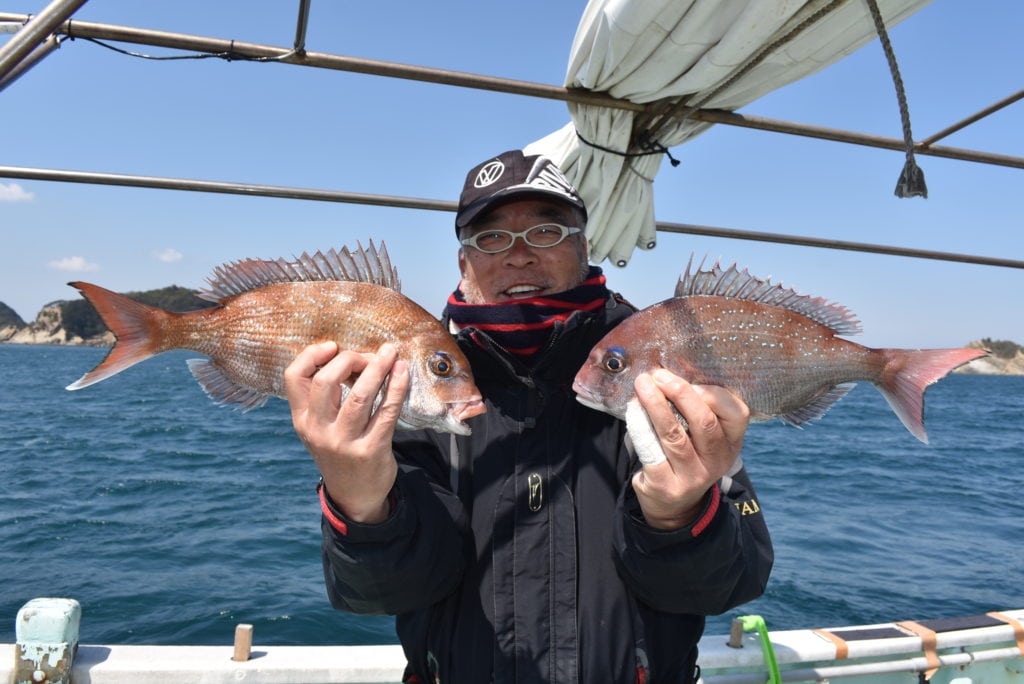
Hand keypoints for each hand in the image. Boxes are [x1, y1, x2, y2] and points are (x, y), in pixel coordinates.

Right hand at [284, 341, 409, 523]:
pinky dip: (396, 387)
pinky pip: (386, 411)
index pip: (294, 378)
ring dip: (378, 368)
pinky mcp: (371, 449)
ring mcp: (344, 442)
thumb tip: (350, 355)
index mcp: (302, 420)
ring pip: (359, 395)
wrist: (354, 496)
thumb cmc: (339, 450)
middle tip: (368, 356)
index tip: (332, 346)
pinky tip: (403, 372)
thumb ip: (325, 397)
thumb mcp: (320, 427)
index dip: (311, 355)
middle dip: (349, 359)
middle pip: (325, 381)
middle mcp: (318, 430)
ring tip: (391, 352)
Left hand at [630, 368, 748, 529]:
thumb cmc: (686, 455)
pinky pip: (651, 449)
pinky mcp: (666, 484)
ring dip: (656, 405)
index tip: (691, 381)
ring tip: (643, 385)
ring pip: (675, 435)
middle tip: (659, 375)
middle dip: (680, 393)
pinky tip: (634, 409)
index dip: (714, 393)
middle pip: (705, 422)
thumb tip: (670, 372)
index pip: (738, 414)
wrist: (672, 504)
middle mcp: (717, 461)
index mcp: (731, 443)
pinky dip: (641, 425)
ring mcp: (692, 476)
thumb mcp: (702, 437)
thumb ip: (696, 409)